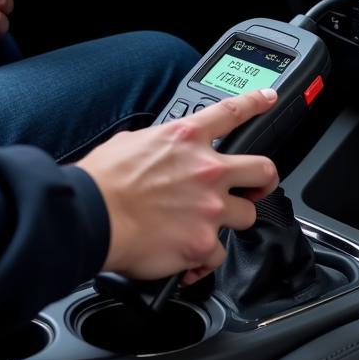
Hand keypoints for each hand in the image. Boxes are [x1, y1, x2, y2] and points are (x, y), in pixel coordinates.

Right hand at [76, 89, 279, 284]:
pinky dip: (203, 259)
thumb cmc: (101, 182)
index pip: (232, 112)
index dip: (256, 102)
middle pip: (263, 170)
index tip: (268, 99)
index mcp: (186, 138)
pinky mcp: (203, 243)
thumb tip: (160, 153)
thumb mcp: (131, 143)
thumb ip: (158, 145)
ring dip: (230, 221)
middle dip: (264, 180)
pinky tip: (187, 259)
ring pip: (248, 215)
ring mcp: (210, 207)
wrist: (91, 217)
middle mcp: (206, 170)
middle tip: (257, 187)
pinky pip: (217, 255)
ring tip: (207, 226)